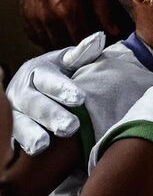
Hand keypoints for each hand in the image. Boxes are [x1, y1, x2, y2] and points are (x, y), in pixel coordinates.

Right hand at [0, 0, 119, 48]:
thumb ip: (105, 10)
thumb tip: (116, 31)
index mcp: (68, 11)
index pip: (84, 42)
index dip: (97, 45)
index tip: (108, 44)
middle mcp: (48, 19)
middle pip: (67, 47)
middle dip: (82, 49)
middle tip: (95, 43)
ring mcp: (33, 18)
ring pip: (50, 45)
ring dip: (65, 46)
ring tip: (79, 38)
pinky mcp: (25, 15)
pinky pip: (37, 38)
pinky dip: (49, 40)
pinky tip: (61, 33)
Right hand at [6, 32, 105, 154]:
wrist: (42, 88)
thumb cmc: (62, 73)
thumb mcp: (70, 62)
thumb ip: (83, 53)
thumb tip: (98, 37)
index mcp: (37, 70)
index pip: (49, 79)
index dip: (63, 89)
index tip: (81, 99)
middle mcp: (20, 91)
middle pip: (34, 104)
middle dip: (51, 116)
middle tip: (71, 127)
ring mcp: (13, 112)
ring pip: (19, 124)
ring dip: (30, 135)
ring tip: (43, 146)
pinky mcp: (10, 130)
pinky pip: (11, 139)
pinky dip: (18, 146)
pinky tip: (29, 157)